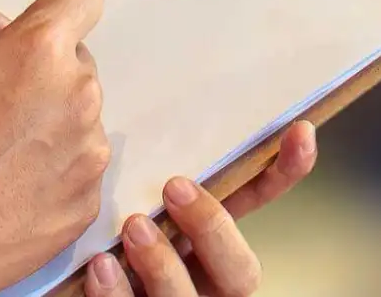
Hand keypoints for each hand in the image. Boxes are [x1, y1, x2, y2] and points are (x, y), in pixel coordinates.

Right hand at [0, 0, 110, 296]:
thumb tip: (3, 27)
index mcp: (41, 50)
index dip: (54, 8)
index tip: (32, 32)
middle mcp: (79, 96)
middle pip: (76, 64)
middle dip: (42, 74)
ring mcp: (88, 152)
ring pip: (76, 118)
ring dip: (48, 125)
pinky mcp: (87, 200)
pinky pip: (75, 167)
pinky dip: (50, 172)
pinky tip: (5, 189)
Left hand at [81, 122, 317, 296]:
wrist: (81, 289)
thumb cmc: (113, 239)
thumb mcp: (142, 205)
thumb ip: (158, 179)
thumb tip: (152, 102)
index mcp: (215, 245)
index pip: (261, 207)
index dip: (284, 174)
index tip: (298, 131)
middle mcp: (207, 285)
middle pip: (241, 275)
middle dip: (213, 229)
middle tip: (176, 187)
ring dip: (162, 264)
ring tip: (133, 227)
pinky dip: (116, 293)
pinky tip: (101, 266)